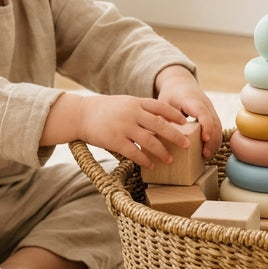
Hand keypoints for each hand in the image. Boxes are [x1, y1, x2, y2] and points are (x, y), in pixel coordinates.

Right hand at [47, 92, 191, 167]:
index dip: (174, 115)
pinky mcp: (114, 140)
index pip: (160, 107)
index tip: (185, 123)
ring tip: (170, 160)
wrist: (80, 114)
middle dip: (175, 136)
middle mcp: (132, 113)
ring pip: (149, 141)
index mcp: (136, 102)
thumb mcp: (125, 103)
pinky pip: (133, 152)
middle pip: (159, 125)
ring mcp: (123, 127)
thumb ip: (141, 110)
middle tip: (187, 145)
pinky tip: (151, 165)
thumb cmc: (105, 110)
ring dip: (162, 152)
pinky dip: (144, 160)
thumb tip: (162, 122)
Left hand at [154, 65, 222, 158]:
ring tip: (206, 156)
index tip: (205, 138)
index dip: (206, 125)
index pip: (203, 112)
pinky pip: (217, 129)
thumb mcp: (163, 103)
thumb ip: (162, 117)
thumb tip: (157, 135)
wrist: (181, 83)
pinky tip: (208, 152)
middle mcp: (206, 104)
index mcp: (193, 100)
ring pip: (218, 127)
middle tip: (205, 155)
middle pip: (215, 122)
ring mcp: (211, 110)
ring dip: (214, 142)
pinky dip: (214, 140)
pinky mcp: (212, 116)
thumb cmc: (170, 94)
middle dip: (212, 139)